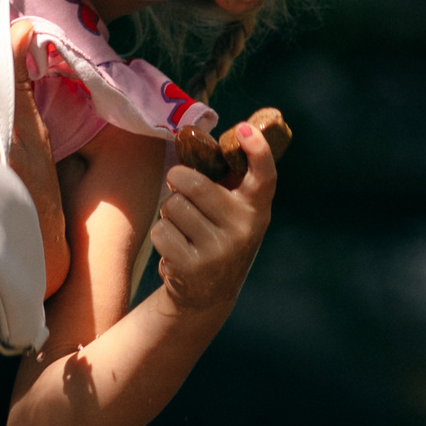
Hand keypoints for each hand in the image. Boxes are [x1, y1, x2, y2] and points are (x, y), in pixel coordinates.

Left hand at [150, 120, 276, 315]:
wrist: (207, 294)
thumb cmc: (216, 236)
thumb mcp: (232, 213)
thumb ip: (225, 180)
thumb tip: (193, 134)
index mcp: (255, 209)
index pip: (264, 177)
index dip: (257, 151)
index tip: (245, 130)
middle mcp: (244, 229)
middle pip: (192, 183)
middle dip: (178, 181)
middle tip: (181, 191)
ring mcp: (220, 250)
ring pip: (172, 205)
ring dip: (170, 212)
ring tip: (185, 230)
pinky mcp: (193, 266)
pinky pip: (161, 230)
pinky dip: (162, 234)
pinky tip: (177, 249)